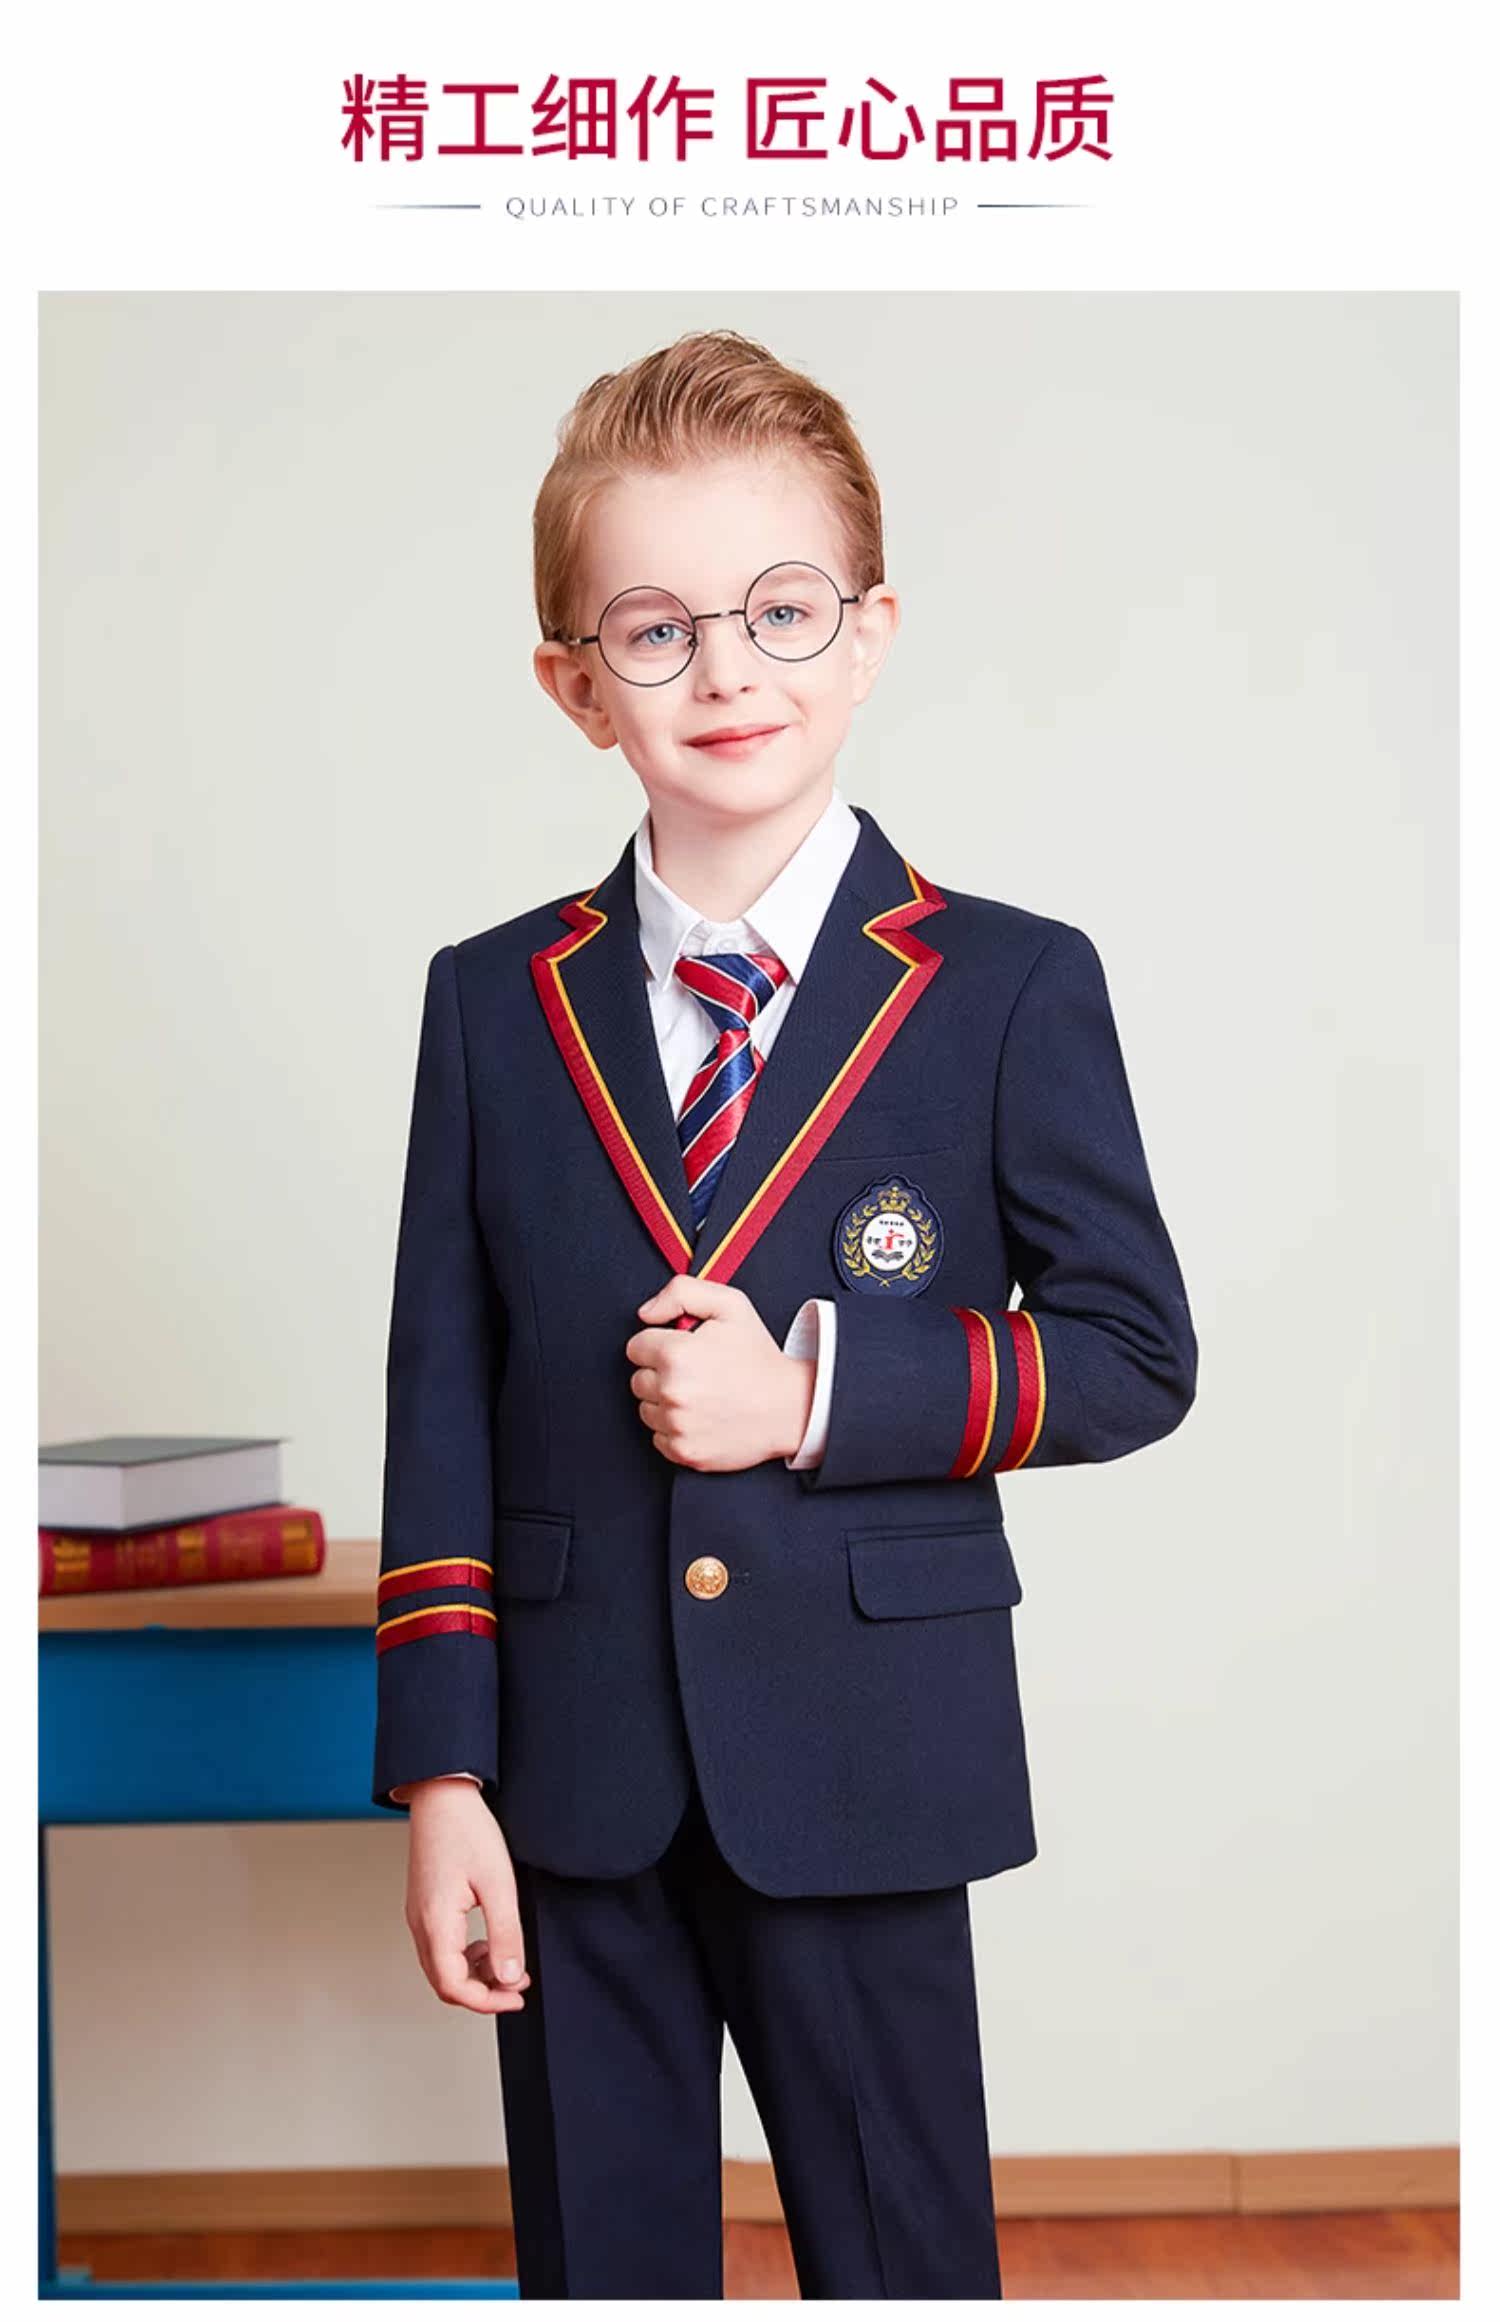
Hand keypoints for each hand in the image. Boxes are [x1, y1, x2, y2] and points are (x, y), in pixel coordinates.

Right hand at [403, 1779, 531, 2014]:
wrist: (441, 1796)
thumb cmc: (467, 1831)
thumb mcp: (499, 1884)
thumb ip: (505, 1934)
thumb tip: (509, 1977)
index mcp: (435, 1922)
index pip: (454, 1986)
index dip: (486, 2001)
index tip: (516, 1997)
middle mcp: (420, 1924)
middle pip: (445, 1983)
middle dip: (483, 1991)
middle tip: (517, 1984)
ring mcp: (419, 1916)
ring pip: (442, 1967)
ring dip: (475, 1973)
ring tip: (508, 1961)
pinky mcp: (424, 1907)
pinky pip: (441, 1948)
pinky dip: (466, 1955)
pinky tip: (488, 1941)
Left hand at [625, 1275, 815, 1471]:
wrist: (789, 1407)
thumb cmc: (759, 1357)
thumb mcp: (729, 1305)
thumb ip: (681, 1292)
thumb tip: (646, 1314)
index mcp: (676, 1355)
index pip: (636, 1347)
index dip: (659, 1344)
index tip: (682, 1349)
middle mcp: (672, 1392)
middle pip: (638, 1380)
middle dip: (660, 1374)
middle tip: (696, 1372)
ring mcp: (677, 1425)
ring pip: (646, 1410)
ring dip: (665, 1403)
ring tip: (701, 1395)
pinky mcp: (683, 1452)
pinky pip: (658, 1438)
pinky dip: (674, 1430)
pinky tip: (701, 1418)